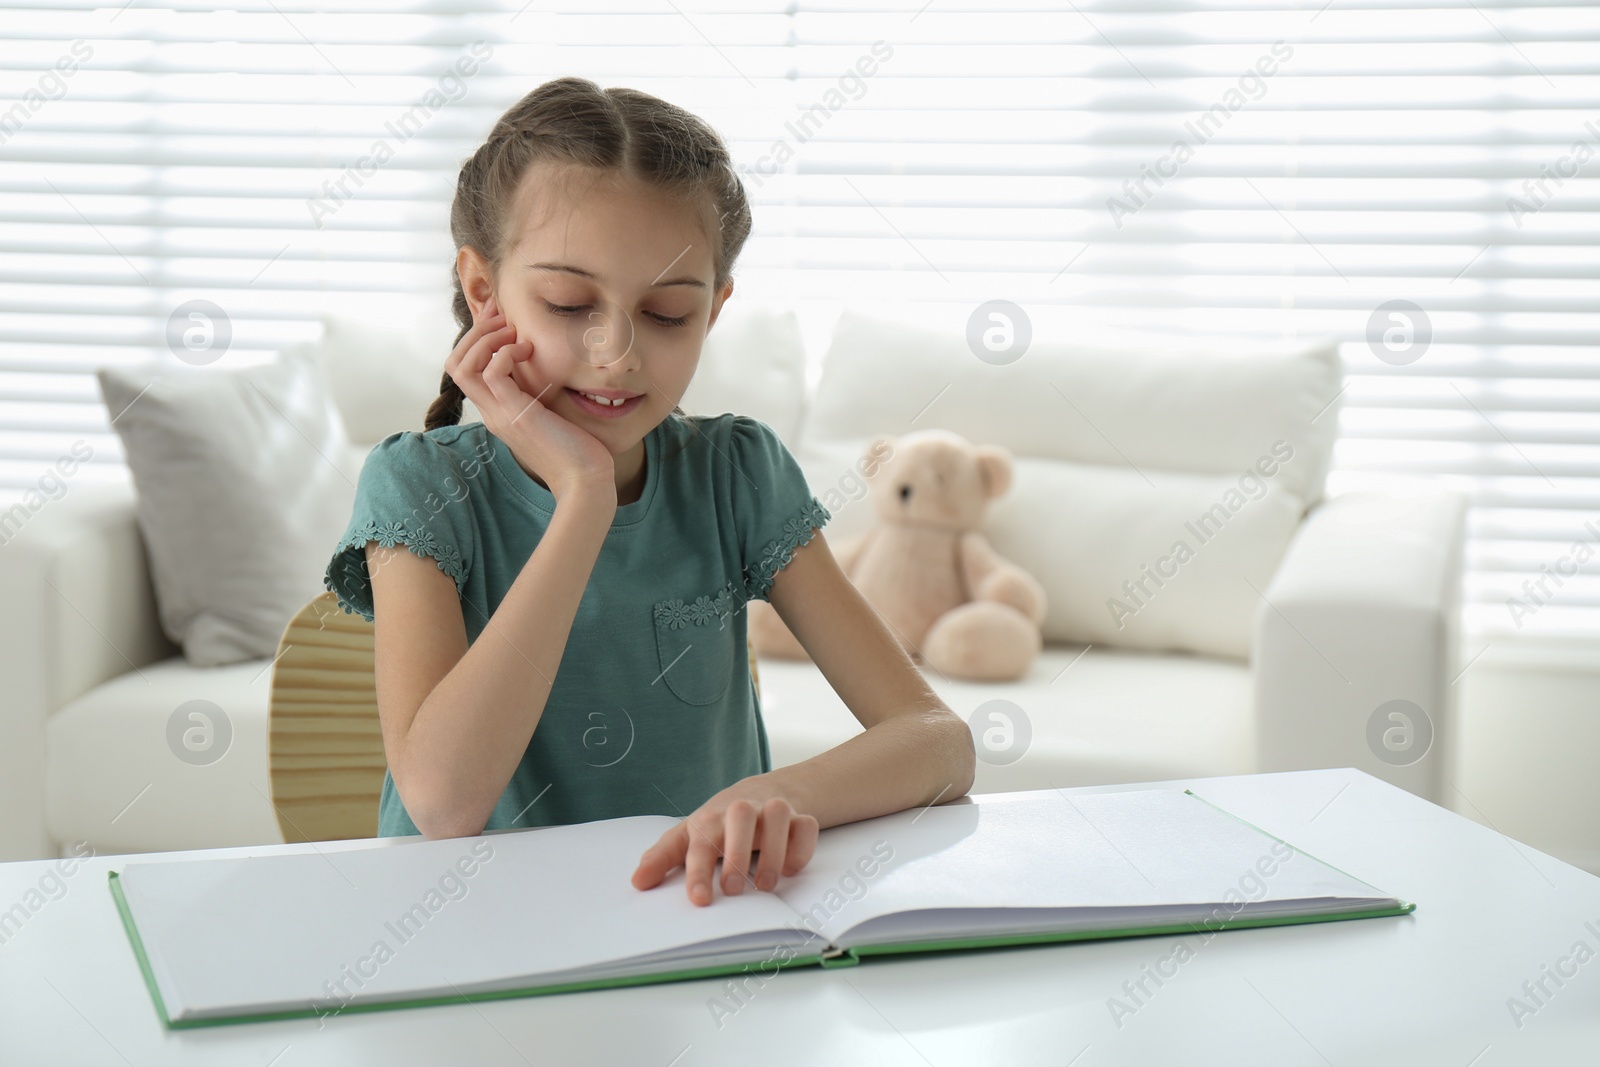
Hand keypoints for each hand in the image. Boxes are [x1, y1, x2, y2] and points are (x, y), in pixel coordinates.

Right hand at [446, 293, 615, 501]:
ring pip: (462, 366)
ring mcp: (500, 414)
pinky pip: (492, 373)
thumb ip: (539, 393)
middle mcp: (492, 413)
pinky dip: (505, 352)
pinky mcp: (516, 415)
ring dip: (485, 339)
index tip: (503, 321)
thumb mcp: (551, 413)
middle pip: (455, 364)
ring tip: (513, 331)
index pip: (466, 369)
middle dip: (476, 332)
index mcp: (497, 412)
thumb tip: (545, 367)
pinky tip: (528, 350)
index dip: (478, 339)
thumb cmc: (577, 450)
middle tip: (504, 319)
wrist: (586, 481)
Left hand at [630, 786, 819, 906]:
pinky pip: (806, 826)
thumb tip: (637, 882)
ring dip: (773, 851)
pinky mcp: (799, 817)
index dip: (698, 872)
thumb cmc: (718, 822)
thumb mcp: (687, 836)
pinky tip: (790, 869)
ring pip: (778, 816)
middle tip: (732, 890)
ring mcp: (772, 810)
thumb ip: (663, 858)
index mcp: (710, 819)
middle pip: (740, 817)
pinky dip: (802, 847)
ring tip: (764, 886)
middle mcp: (741, 810)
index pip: (700, 843)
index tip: (699, 900)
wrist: (761, 792)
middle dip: (737, 854)